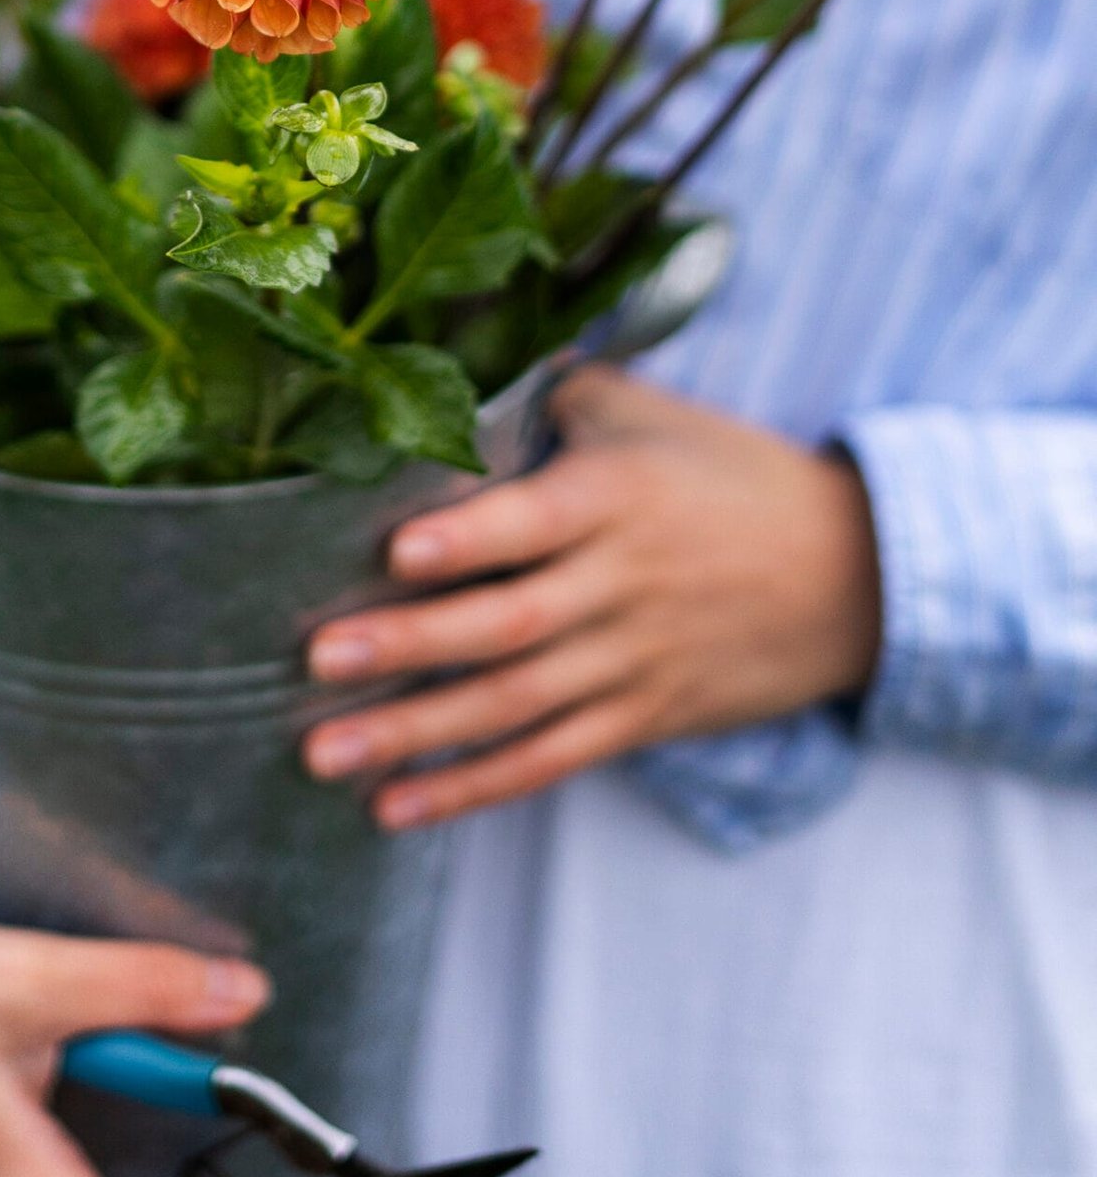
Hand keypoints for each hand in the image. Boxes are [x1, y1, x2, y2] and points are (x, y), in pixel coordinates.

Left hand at [303, 364, 880, 827]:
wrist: (857, 576)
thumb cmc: (737, 476)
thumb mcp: (658, 415)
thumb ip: (564, 398)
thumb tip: (466, 369)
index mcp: (619, 500)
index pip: (535, 522)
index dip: (468, 538)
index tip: (396, 551)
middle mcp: (620, 585)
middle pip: (506, 623)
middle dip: (408, 645)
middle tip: (319, 658)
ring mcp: (630, 662)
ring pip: (513, 705)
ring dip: (416, 734)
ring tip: (325, 753)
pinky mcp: (641, 718)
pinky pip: (547, 760)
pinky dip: (472, 786)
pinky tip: (396, 807)